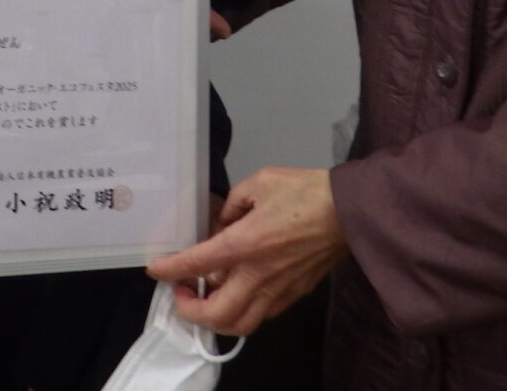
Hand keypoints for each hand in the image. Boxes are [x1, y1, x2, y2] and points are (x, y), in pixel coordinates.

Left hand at [146, 167, 344, 336]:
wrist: (350, 211)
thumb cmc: (305, 192)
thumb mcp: (259, 182)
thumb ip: (232, 203)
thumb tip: (222, 222)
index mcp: (245, 244)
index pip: (197, 265)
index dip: (170, 270)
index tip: (155, 270)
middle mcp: (258, 276)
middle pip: (216, 315)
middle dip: (190, 310)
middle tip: (181, 292)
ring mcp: (279, 290)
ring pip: (240, 324)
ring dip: (215, 318)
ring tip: (206, 298)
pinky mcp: (295, 295)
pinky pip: (262, 315)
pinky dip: (242, 311)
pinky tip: (237, 292)